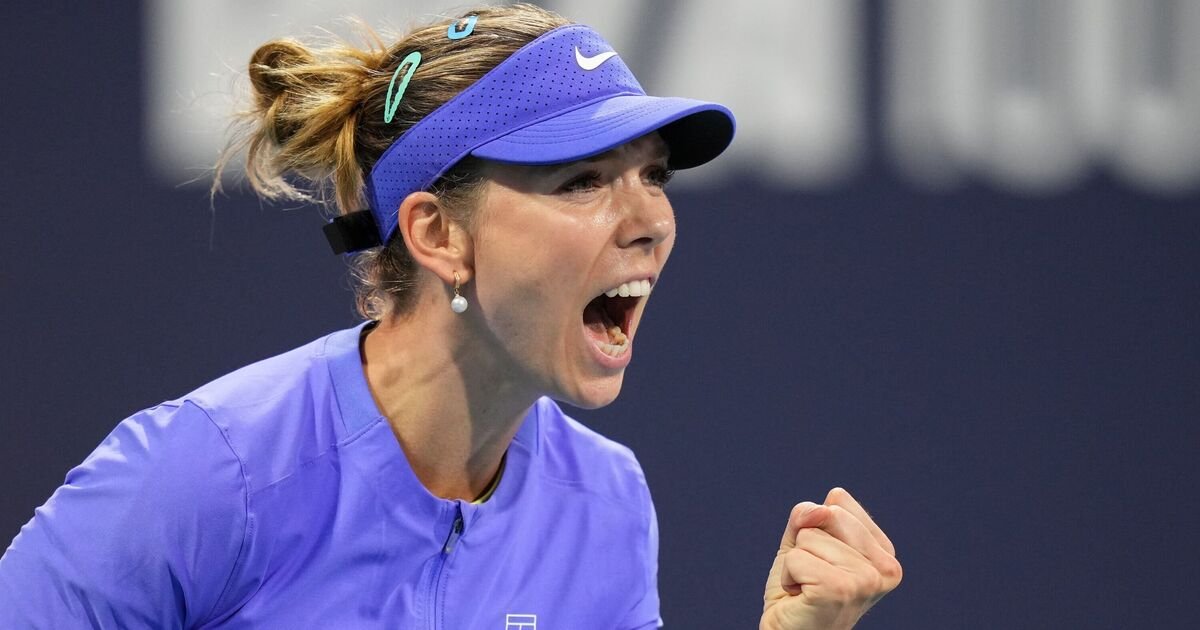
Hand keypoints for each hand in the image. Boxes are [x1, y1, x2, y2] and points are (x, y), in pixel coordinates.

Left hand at [760, 488, 901, 629]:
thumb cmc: (799, 591)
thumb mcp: (802, 541)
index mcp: (885, 552)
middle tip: (812, 578)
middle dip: (806, 545)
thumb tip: (821, 509)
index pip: (838, 503)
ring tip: (807, 589)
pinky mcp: (841, 590)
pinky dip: (788, 577)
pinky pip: (796, 558)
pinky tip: (800, 597)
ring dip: (796, 564)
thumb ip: (808, 515)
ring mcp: (867, 580)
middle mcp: (886, 567)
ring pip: (809, 536)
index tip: (822, 562)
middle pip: (827, 515)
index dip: (816, 529)